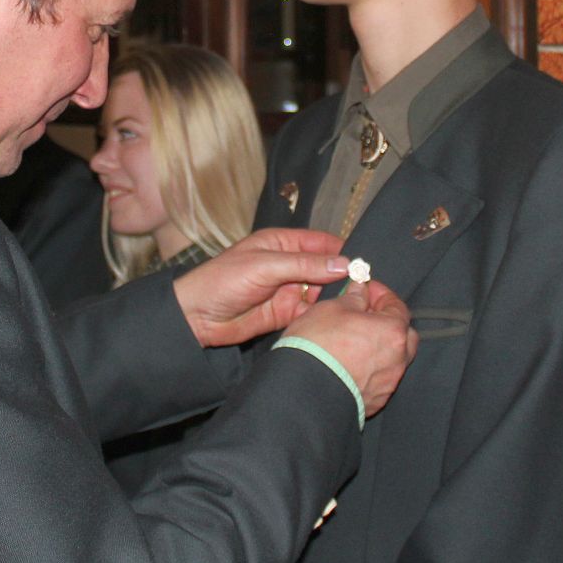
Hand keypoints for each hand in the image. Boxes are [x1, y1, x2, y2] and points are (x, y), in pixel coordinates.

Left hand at [173, 228, 348, 346]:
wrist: (196, 317)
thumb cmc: (222, 280)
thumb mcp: (264, 266)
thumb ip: (304, 264)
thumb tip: (343, 263)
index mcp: (282, 244)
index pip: (321, 242)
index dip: (342, 251)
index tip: (365, 263)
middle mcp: (289, 265)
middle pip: (326, 268)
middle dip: (344, 277)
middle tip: (366, 288)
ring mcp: (289, 290)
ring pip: (322, 292)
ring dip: (335, 298)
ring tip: (354, 305)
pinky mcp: (286, 314)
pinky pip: (311, 313)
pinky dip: (322, 316)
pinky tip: (335, 320)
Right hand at [284, 277, 417, 416]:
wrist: (304, 390)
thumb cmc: (319, 345)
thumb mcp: (332, 308)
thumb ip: (353, 297)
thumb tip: (361, 291)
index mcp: (393, 332)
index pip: (397, 305)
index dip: (380, 294)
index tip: (366, 289)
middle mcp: (397, 359)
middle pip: (403, 335)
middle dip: (388, 323)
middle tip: (365, 315)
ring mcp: (387, 384)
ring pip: (392, 359)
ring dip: (379, 347)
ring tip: (354, 341)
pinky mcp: (374, 401)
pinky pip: (379, 379)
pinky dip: (370, 369)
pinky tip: (349, 364)